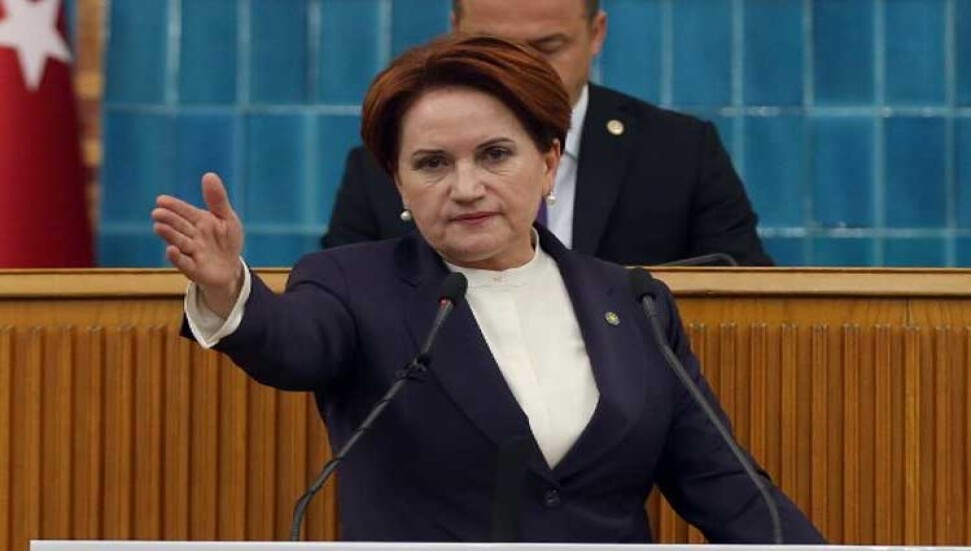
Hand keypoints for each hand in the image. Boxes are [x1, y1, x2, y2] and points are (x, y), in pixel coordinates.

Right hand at [152, 172, 243, 316]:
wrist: (230, 268)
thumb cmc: (227, 241)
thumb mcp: (227, 218)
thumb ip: (217, 199)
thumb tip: (209, 174)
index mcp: (200, 221)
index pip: (185, 211)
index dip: (174, 206)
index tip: (161, 200)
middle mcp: (193, 236)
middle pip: (180, 226)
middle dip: (169, 219)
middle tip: (157, 212)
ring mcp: (192, 253)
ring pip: (180, 242)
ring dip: (169, 235)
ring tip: (159, 227)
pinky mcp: (194, 269)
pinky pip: (184, 263)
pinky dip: (177, 258)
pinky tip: (171, 250)